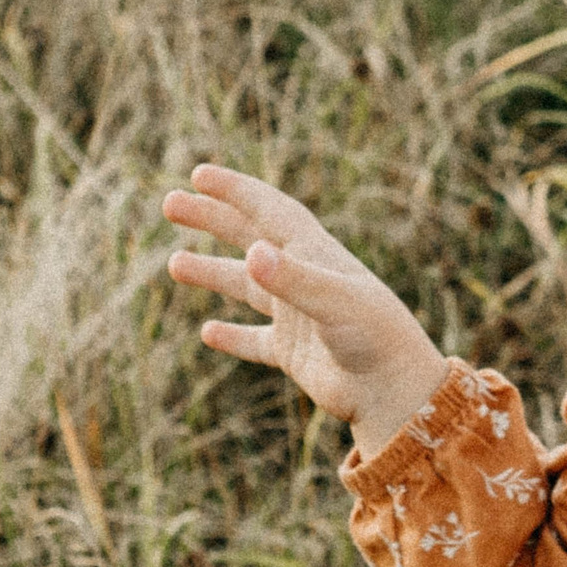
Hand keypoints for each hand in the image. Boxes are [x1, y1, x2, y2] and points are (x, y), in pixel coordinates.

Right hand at [162, 163, 450, 450]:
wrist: (396, 391)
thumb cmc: (376, 338)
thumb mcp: (335, 302)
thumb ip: (294, 279)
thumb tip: (251, 252)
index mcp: (316, 255)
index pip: (269, 211)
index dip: (235, 191)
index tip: (198, 175)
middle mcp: (306, 279)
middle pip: (251, 239)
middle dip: (213, 219)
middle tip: (170, 203)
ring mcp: (299, 316)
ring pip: (248, 287)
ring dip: (212, 273)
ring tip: (174, 264)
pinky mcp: (295, 352)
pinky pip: (256, 340)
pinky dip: (233, 335)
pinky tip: (208, 332)